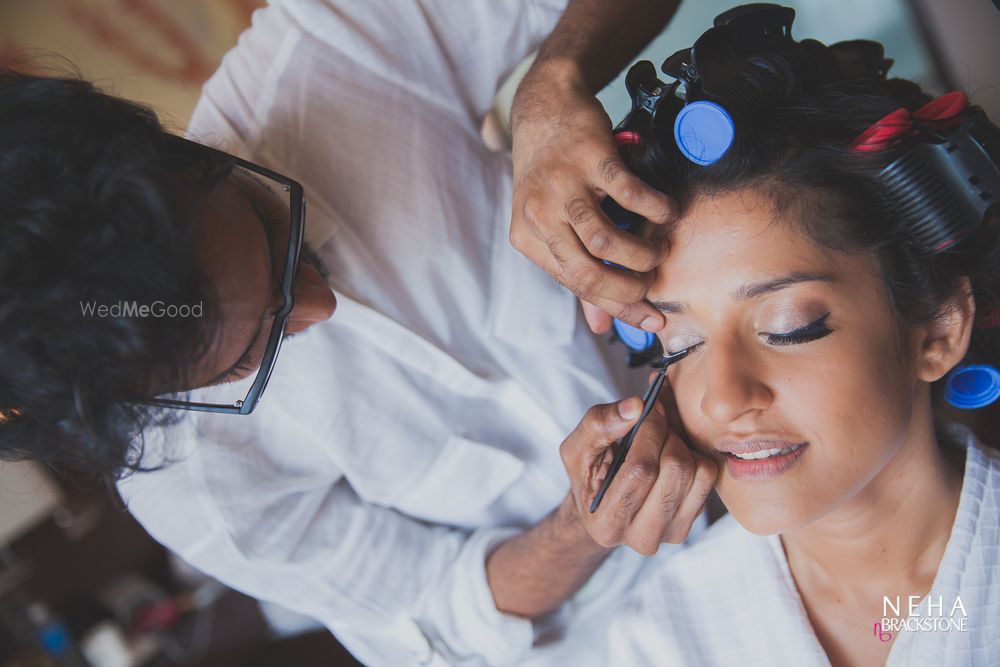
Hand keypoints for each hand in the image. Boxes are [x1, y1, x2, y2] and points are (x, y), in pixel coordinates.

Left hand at [509, 60, 677, 334]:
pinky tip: (666, 213)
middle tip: (655, 284)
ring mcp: (562, 185)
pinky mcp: (588, 157)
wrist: (545, 107)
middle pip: (587, 272)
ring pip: (602, 241)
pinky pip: (626, 194)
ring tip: (659, 252)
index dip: (618, 308)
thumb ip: (579, 271)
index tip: (652, 322)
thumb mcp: (554, 222)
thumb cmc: (552, 172)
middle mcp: (539, 215)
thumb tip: (602, 325)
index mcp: (529, 238)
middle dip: (629, 290)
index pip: (576, 286)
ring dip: (639, 255)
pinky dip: (651, 209)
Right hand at [559, 385, 716, 555]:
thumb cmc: (588, 473)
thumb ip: (599, 424)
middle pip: (676, 469)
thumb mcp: (577, 447)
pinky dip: (693, 453)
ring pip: (698, 471)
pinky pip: (708, 476)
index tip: (646, 407)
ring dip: (681, 442)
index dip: (648, 430)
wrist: (602, 505)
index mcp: (608, 524)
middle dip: (667, 432)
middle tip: (654, 417)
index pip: (641, 469)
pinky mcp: (692, 522)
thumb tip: (636, 406)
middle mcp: (643, 538)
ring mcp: (672, 534)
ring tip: (660, 436)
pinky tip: (670, 450)